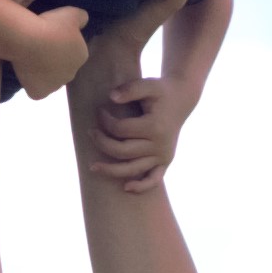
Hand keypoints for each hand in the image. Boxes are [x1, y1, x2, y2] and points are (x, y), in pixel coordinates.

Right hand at [0, 0, 90, 100]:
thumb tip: (83, 21)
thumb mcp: (71, 13)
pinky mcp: (39, 94)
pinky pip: (36, 90)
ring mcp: (55, 87)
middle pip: (62, 69)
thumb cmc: (51, 26)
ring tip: (30, 59)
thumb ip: (81, 17)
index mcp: (82, 56)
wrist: (29, 40)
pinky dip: (31, 84)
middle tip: (39, 48)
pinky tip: (25, 72)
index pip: (73, 53)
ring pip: (50, 81)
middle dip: (53, 61)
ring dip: (43, 74)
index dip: (60, 46)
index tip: (49, 37)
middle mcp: (71, 75)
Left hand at [76, 66, 185, 192]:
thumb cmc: (160, 92)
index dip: (105, 121)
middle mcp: (160, 145)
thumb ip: (130, 88)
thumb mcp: (148, 84)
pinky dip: (141, 186)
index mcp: (155, 126)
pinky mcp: (165, 162)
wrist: (181, 100)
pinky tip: (126, 187)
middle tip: (90, 132)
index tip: (99, 111)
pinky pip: (154, 179)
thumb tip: (111, 96)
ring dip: (110, 170)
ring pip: (132, 169)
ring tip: (92, 166)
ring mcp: (163, 156)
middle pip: (122, 151)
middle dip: (101, 142)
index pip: (120, 129)